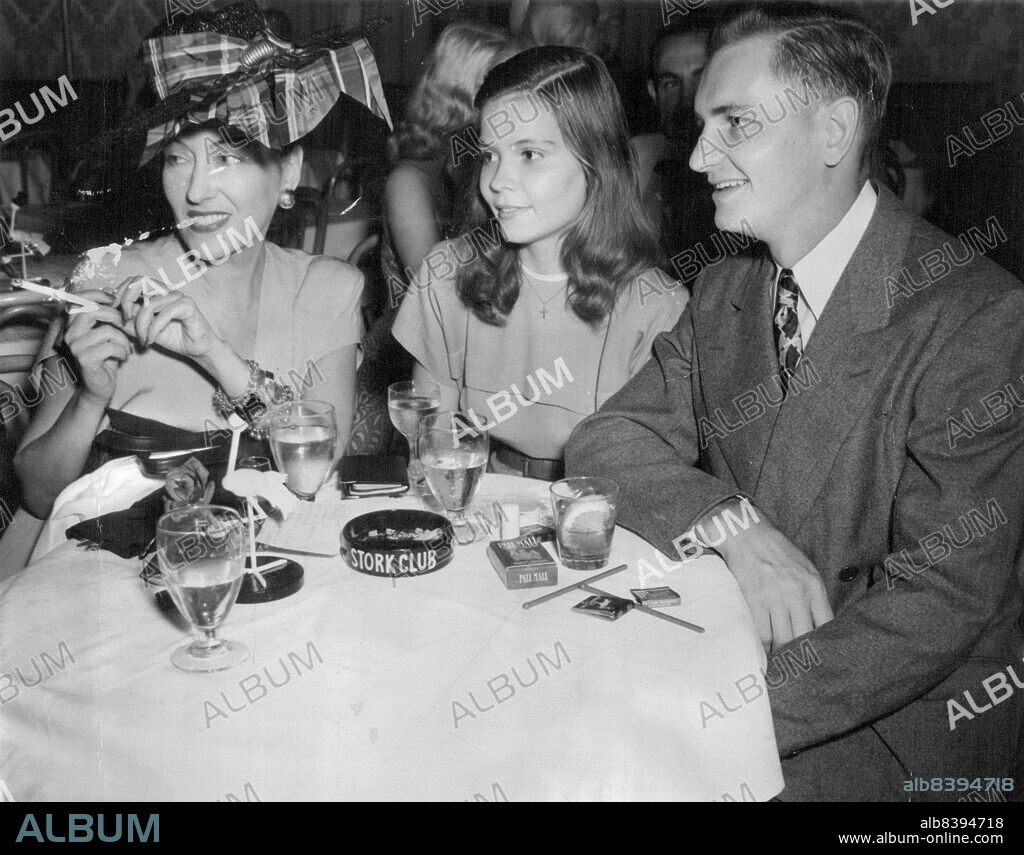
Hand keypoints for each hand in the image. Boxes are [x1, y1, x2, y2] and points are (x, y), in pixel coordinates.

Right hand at [62, 290, 131, 403]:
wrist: (100, 386)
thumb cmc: (105, 357)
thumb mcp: (105, 332)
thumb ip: (104, 314)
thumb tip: (109, 289)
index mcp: (72, 325)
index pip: (77, 300)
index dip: (96, 294)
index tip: (113, 298)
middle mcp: (69, 334)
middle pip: (90, 312)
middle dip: (114, 315)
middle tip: (125, 324)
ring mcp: (75, 347)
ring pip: (105, 331)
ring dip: (122, 339)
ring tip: (125, 347)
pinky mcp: (85, 359)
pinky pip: (110, 347)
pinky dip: (122, 351)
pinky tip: (123, 357)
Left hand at [114, 276, 219, 359]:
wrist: (197, 349)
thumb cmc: (173, 337)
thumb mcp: (143, 329)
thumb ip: (126, 319)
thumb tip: (106, 307)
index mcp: (157, 292)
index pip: (134, 280)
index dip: (121, 292)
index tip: (115, 310)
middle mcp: (167, 290)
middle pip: (139, 281)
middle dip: (126, 300)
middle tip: (125, 320)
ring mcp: (178, 296)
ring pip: (149, 303)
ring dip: (140, 324)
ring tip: (142, 339)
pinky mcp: (187, 306)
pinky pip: (163, 314)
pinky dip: (153, 330)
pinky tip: (150, 340)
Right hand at [709, 501, 833, 652]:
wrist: (747, 534)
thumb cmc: (776, 552)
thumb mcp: (804, 569)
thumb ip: (812, 596)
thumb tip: (816, 627)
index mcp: (814, 586)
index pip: (826, 626)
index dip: (822, 646)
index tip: (817, 658)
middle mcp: (798, 594)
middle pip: (804, 637)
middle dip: (800, 656)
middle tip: (797, 669)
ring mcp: (775, 598)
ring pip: (782, 640)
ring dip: (781, 656)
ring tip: (780, 666)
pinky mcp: (754, 601)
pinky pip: (761, 634)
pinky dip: (763, 648)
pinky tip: (764, 655)